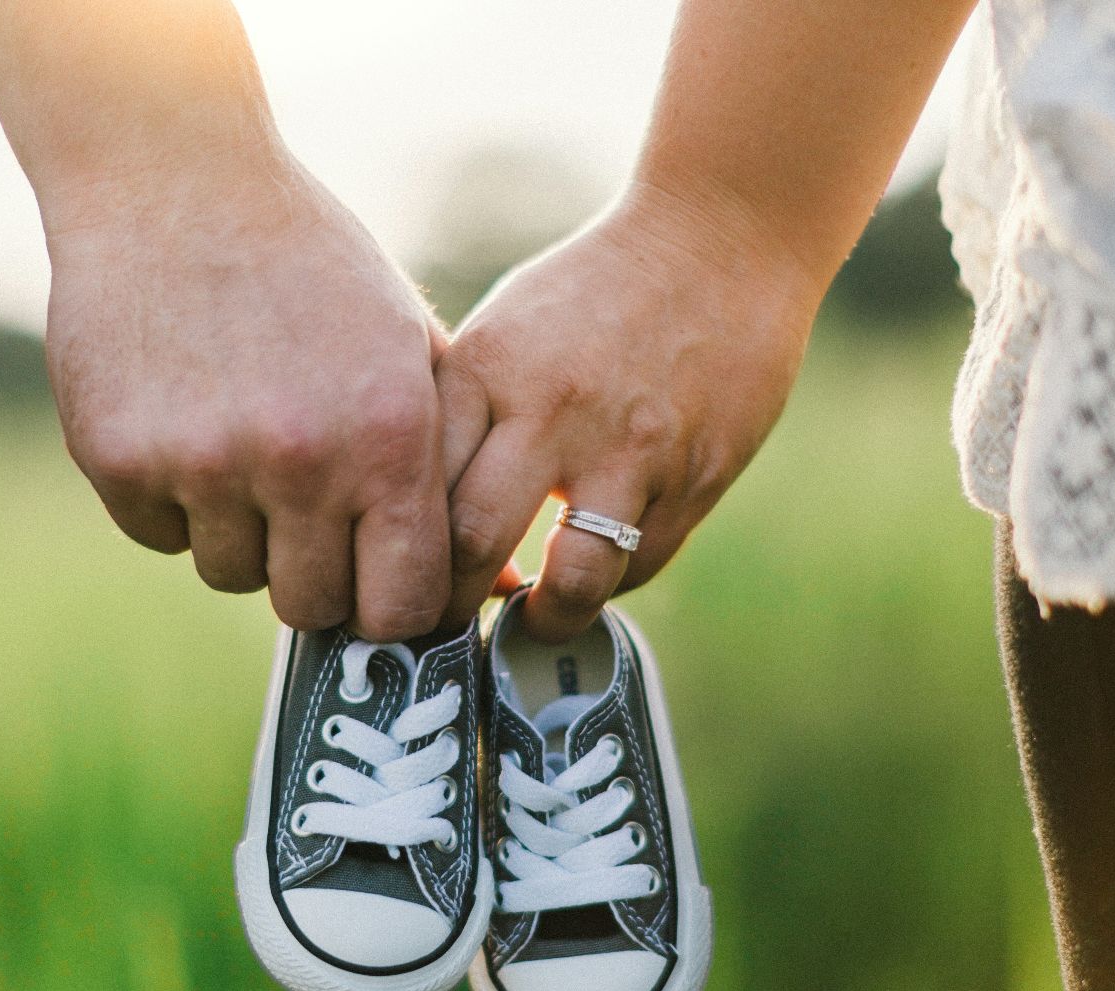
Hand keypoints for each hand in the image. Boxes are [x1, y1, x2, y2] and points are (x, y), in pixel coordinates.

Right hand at [41, 150, 452, 640]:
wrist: (176, 182)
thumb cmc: (313, 268)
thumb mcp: (408, 347)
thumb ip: (451, 467)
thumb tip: (497, 589)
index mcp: (388, 437)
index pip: (402, 605)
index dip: (390, 606)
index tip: (375, 582)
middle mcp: (300, 460)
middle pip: (309, 605)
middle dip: (312, 572)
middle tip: (303, 508)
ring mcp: (203, 464)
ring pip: (230, 572)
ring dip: (239, 530)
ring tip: (242, 439)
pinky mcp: (120, 459)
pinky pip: (158, 534)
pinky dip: (172, 499)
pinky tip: (185, 418)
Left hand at [436, 181, 815, 639]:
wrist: (722, 241)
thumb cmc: (593, 290)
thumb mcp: (505, 331)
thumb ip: (461, 414)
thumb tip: (405, 513)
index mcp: (488, 369)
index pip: (416, 488)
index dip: (396, 554)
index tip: (393, 581)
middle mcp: (553, 410)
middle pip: (472, 545)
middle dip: (449, 607)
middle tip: (446, 625)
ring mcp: (631, 449)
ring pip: (572, 580)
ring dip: (543, 619)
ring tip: (530, 620)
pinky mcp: (695, 475)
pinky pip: (638, 564)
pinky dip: (607, 584)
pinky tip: (590, 572)